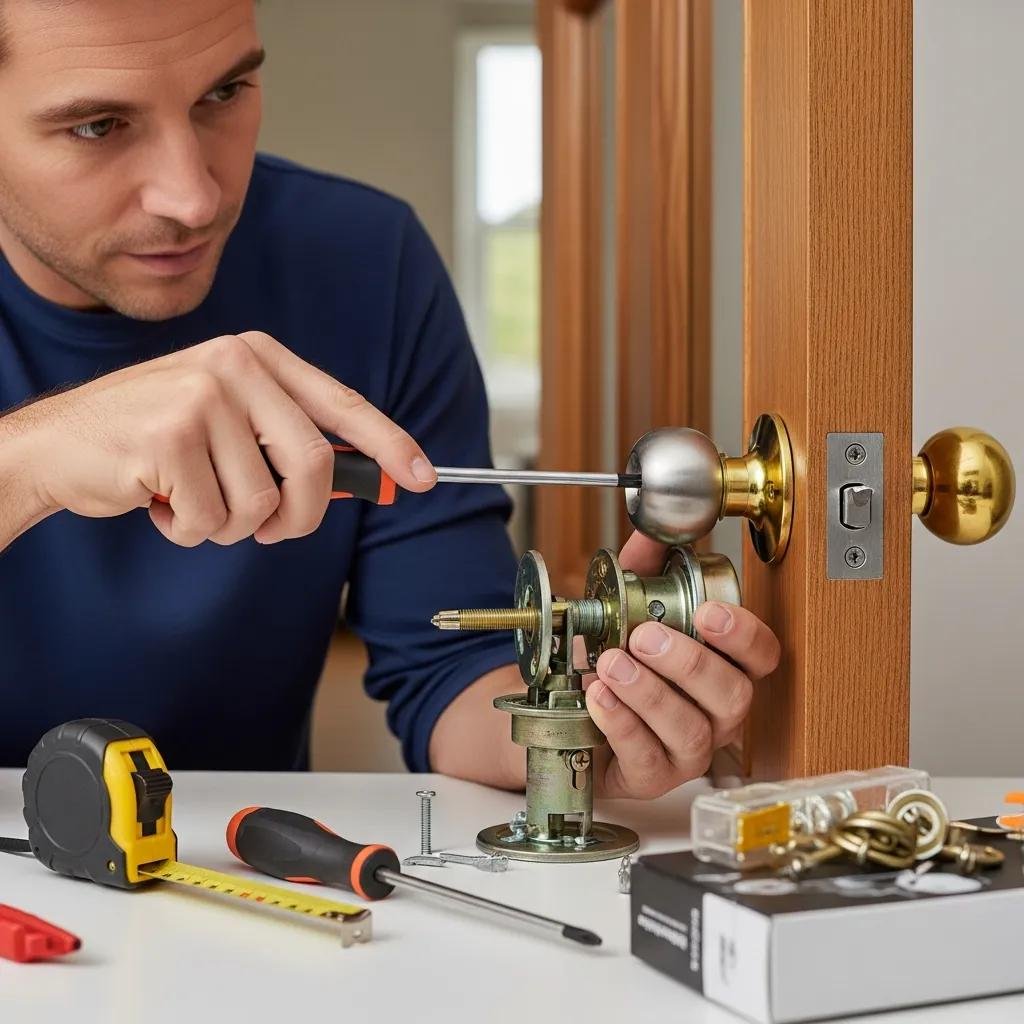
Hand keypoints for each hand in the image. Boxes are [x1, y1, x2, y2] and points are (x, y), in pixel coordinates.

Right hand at [4, 331, 435, 546]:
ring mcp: (202, 397)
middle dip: (299, 517)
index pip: (343, 404)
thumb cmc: (153, 439)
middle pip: (314, 465)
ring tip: (193, 500)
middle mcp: (235, 366)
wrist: (60, 444)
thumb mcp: (227, 422)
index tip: (424, 477)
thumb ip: (286, 441)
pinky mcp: (169, 436)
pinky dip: (191, 531)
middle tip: (271, 530)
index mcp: (259, 357)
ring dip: (232, 526)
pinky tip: (162, 501)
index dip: (390, 445)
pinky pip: (213, 520)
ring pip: (262, 503)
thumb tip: (362, 480)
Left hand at [585, 532, 779, 798]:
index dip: (743, 635)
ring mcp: (687, 751)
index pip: (761, 655)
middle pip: (731, 695)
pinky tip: (598, 697)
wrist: (566, 713)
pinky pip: (647, 759)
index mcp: (723, 668)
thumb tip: (656, 524)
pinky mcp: (651, 777)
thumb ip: (644, 567)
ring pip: (690, 730)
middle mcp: (716, 713)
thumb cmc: (613, 662)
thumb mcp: (626, 609)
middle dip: (690, 662)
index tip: (709, 612)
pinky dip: (621, 724)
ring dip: (650, 693)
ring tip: (612, 664)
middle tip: (646, 637)